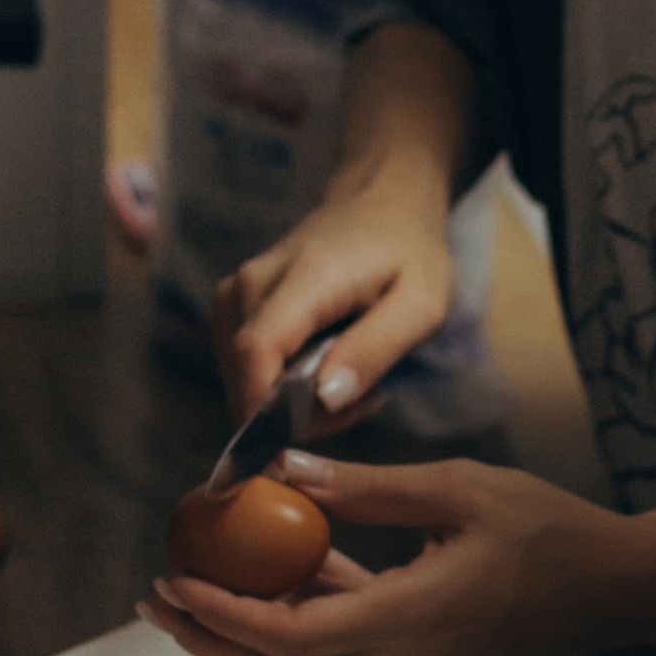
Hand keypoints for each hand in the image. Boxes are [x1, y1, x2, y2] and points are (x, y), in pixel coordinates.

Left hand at [141, 451, 655, 655]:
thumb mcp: (457, 489)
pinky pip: (348, 638)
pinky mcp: (427, 648)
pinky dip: (307, 606)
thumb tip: (285, 471)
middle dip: (210, 637)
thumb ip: (367, 487)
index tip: (172, 579)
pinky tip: (288, 557)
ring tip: (203, 574)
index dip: (219, 614)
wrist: (616, 585)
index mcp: (408, 620)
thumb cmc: (552, 532)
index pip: (287, 637)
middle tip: (158, 597)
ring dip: (252, 624)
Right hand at [212, 163, 454, 428]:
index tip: (290, 457)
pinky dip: (281, 383)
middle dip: (296, 415)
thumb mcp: (422, 303)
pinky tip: (326, 372)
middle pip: (245, 375)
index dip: (261, 415)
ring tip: (354, 381)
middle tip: (364, 400)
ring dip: (292, 402)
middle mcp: (254, 282)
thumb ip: (375, 349)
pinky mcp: (234, 304)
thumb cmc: (409, 251)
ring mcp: (237, 292)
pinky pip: (244, 365)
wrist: (381, 199)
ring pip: (241, 376)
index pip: (255, 354)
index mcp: (304, 278)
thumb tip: (325, 399)